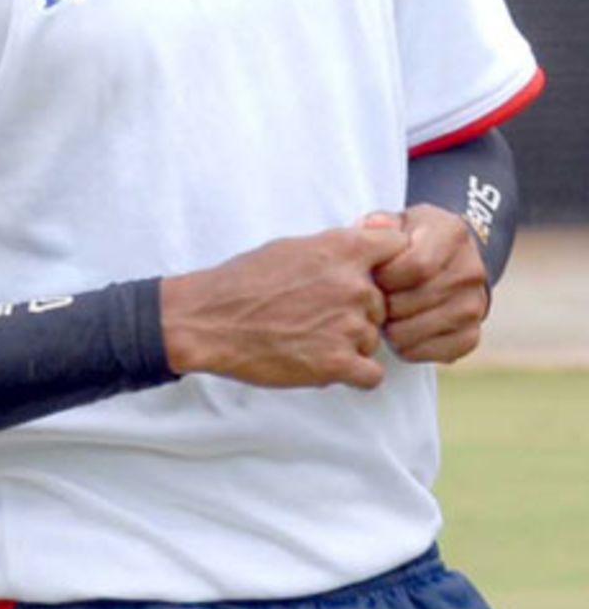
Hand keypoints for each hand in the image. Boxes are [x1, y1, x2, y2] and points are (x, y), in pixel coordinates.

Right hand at [161, 225, 409, 389]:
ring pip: (372, 338)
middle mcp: (353, 286)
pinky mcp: (338, 364)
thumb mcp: (293, 246)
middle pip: (382, 303)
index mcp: (343, 250)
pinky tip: (327, 364)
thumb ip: (339, 245)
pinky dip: (354, 373)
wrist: (209, 320)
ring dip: (350, 343)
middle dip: (358, 311)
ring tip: (310, 338)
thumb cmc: (244, 281)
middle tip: (319, 315)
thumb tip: (377, 234)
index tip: (373, 276)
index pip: (399, 249)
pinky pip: (371, 374)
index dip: (389, 265)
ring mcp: (348, 326)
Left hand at [361, 203, 488, 364]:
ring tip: (385, 314)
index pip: (417, 265)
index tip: (376, 276)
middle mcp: (471, 269)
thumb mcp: (398, 221)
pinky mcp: (472, 334)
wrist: (450, 261)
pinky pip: (431, 353)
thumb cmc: (413, 240)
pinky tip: (400, 331)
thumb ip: (379, 224)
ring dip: (391, 328)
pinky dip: (407, 348)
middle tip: (373, 301)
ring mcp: (475, 305)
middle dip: (384, 304)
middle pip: (414, 300)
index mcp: (452, 233)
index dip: (386, 276)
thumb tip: (369, 227)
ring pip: (417, 330)